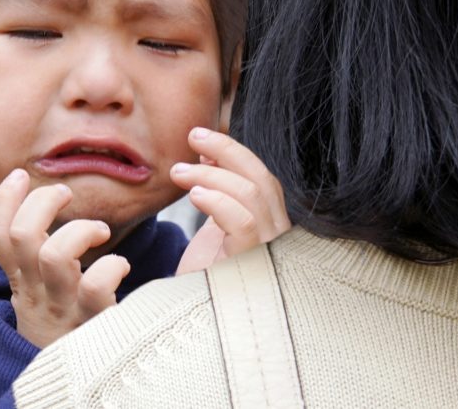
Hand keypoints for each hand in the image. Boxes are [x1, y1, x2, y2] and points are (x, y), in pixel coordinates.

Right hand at [0, 169, 130, 347]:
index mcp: (20, 281)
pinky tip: (121, 266)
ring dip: (81, 230)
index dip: (4, 201)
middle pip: (23, 236)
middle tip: (65, 194)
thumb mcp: (37, 292)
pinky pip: (97, 285)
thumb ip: (33, 257)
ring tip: (99, 231)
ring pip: (55, 254)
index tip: (19, 175)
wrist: (71, 387)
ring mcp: (62, 305)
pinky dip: (113, 265)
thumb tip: (35, 209)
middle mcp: (35, 291)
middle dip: (43, 202)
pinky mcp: (91, 320)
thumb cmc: (62, 326)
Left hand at [172, 127, 290, 273]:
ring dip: (212, 175)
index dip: (234, 153)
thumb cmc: (205, 276)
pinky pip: (243, 224)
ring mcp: (271, 253)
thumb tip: (205, 152)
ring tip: (178, 172)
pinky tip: (195, 194)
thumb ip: (214, 190)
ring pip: (253, 196)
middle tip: (192, 136)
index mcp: (270, 225)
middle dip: (227, 151)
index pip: (263, 179)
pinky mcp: (254, 268)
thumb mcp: (211, 225)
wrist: (194, 321)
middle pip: (263, 180)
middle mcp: (279, 238)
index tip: (201, 139)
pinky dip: (218, 202)